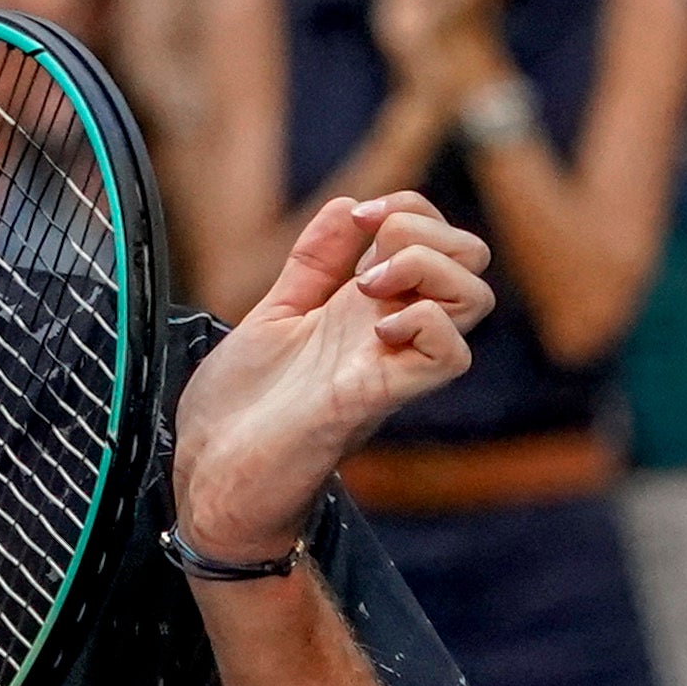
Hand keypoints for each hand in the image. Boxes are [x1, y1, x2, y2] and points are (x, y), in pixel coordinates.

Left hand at [172, 192, 497, 558]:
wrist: (211, 478)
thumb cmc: (238, 412)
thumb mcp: (273, 314)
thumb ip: (313, 264)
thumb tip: (349, 206)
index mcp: (367, 309)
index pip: (435, 241)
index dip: (411, 210)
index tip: (360, 216)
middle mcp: (390, 333)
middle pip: (471, 263)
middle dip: (429, 232)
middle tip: (367, 257)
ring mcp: (391, 363)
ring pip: (475, 299)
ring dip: (428, 269)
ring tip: (368, 284)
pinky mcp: (377, 396)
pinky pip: (449, 356)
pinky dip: (425, 322)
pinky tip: (378, 327)